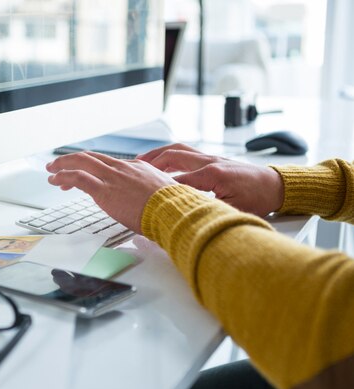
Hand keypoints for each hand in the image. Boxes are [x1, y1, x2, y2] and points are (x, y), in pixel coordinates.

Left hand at [46, 152, 176, 233]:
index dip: (92, 167)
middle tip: (58, 165)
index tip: (84, 175)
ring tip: (51, 171)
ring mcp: (113, 177)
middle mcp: (123, 168)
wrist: (174, 211)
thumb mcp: (164, 194)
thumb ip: (152, 195)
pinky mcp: (104, 190)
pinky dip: (63, 176)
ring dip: (62, 165)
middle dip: (72, 160)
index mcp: (137, 167)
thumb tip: (150, 204)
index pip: (108, 163)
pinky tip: (55, 180)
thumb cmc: (173, 208)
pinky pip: (78, 177)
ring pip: (81, 163)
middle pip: (91, 158)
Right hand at [138, 143, 283, 216]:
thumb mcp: (233, 210)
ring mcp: (211, 157)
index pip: (177, 181)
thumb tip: (188, 217)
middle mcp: (209, 161)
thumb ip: (209, 211)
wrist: (276, 185)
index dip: (159, 188)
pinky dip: (170, 154)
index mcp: (213, 174)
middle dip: (151, 162)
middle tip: (134, 169)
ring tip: (141, 160)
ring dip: (158, 154)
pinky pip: (185, 152)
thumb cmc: (259, 199)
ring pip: (178, 149)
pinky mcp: (212, 158)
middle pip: (172, 156)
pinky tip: (162, 160)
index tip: (143, 194)